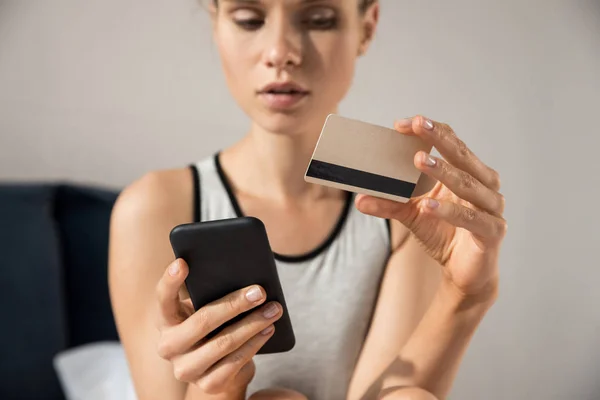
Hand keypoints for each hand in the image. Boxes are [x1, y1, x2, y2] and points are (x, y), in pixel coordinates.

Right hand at [155, 259, 281, 394]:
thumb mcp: (205, 309)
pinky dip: (255, 343)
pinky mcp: (207, 384)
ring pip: (224, 343)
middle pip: (203, 321)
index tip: (182, 262)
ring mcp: (186, 368)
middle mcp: (169, 346)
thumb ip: (212, 294)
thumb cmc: (212, 327)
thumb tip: (244, 278)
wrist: (215, 369)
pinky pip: (235, 361)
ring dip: (253, 323)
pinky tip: (268, 329)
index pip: (163, 298)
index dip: (170, 281)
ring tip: (274, 309)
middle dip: (235, 304)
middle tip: (259, 291)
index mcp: (166, 320)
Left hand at [356, 115, 506, 299]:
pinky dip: (449, 211)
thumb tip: (358, 199)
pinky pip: (470, 218)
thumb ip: (390, 204)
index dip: (432, 131)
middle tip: (417, 124)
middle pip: (462, 156)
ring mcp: (492, 208)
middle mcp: (484, 185)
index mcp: (468, 173)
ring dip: (443, 171)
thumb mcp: (413, 216)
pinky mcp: (492, 232)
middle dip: (439, 139)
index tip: (403, 124)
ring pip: (468, 184)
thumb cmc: (444, 235)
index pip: (452, 143)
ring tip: (419, 160)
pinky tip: (429, 205)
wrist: (465, 274)